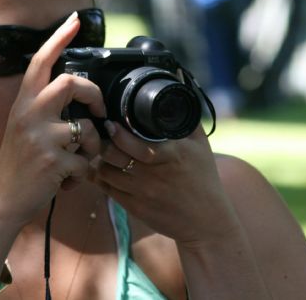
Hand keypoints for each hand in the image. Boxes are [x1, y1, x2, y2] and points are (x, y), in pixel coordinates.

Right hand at [0, 12, 104, 229]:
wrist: (3, 200)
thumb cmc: (18, 163)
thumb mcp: (23, 127)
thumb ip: (43, 108)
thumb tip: (74, 92)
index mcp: (23, 103)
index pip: (41, 61)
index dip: (59, 38)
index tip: (74, 19)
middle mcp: (29, 114)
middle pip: (71, 83)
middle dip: (93, 94)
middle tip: (98, 109)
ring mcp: (40, 138)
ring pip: (86, 129)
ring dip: (92, 148)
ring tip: (81, 160)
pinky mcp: (52, 162)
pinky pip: (86, 162)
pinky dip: (84, 174)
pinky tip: (69, 180)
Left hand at [93, 121, 238, 245]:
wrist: (206, 222)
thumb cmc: (203, 178)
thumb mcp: (201, 145)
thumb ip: (187, 117)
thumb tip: (179, 84)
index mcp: (170, 155)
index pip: (134, 143)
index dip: (117, 132)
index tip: (110, 123)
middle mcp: (153, 174)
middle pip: (113, 155)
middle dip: (102, 142)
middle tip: (100, 134)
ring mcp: (142, 193)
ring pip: (105, 172)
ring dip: (99, 159)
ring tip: (101, 151)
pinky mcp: (134, 208)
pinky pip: (107, 189)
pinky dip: (100, 177)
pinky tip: (102, 168)